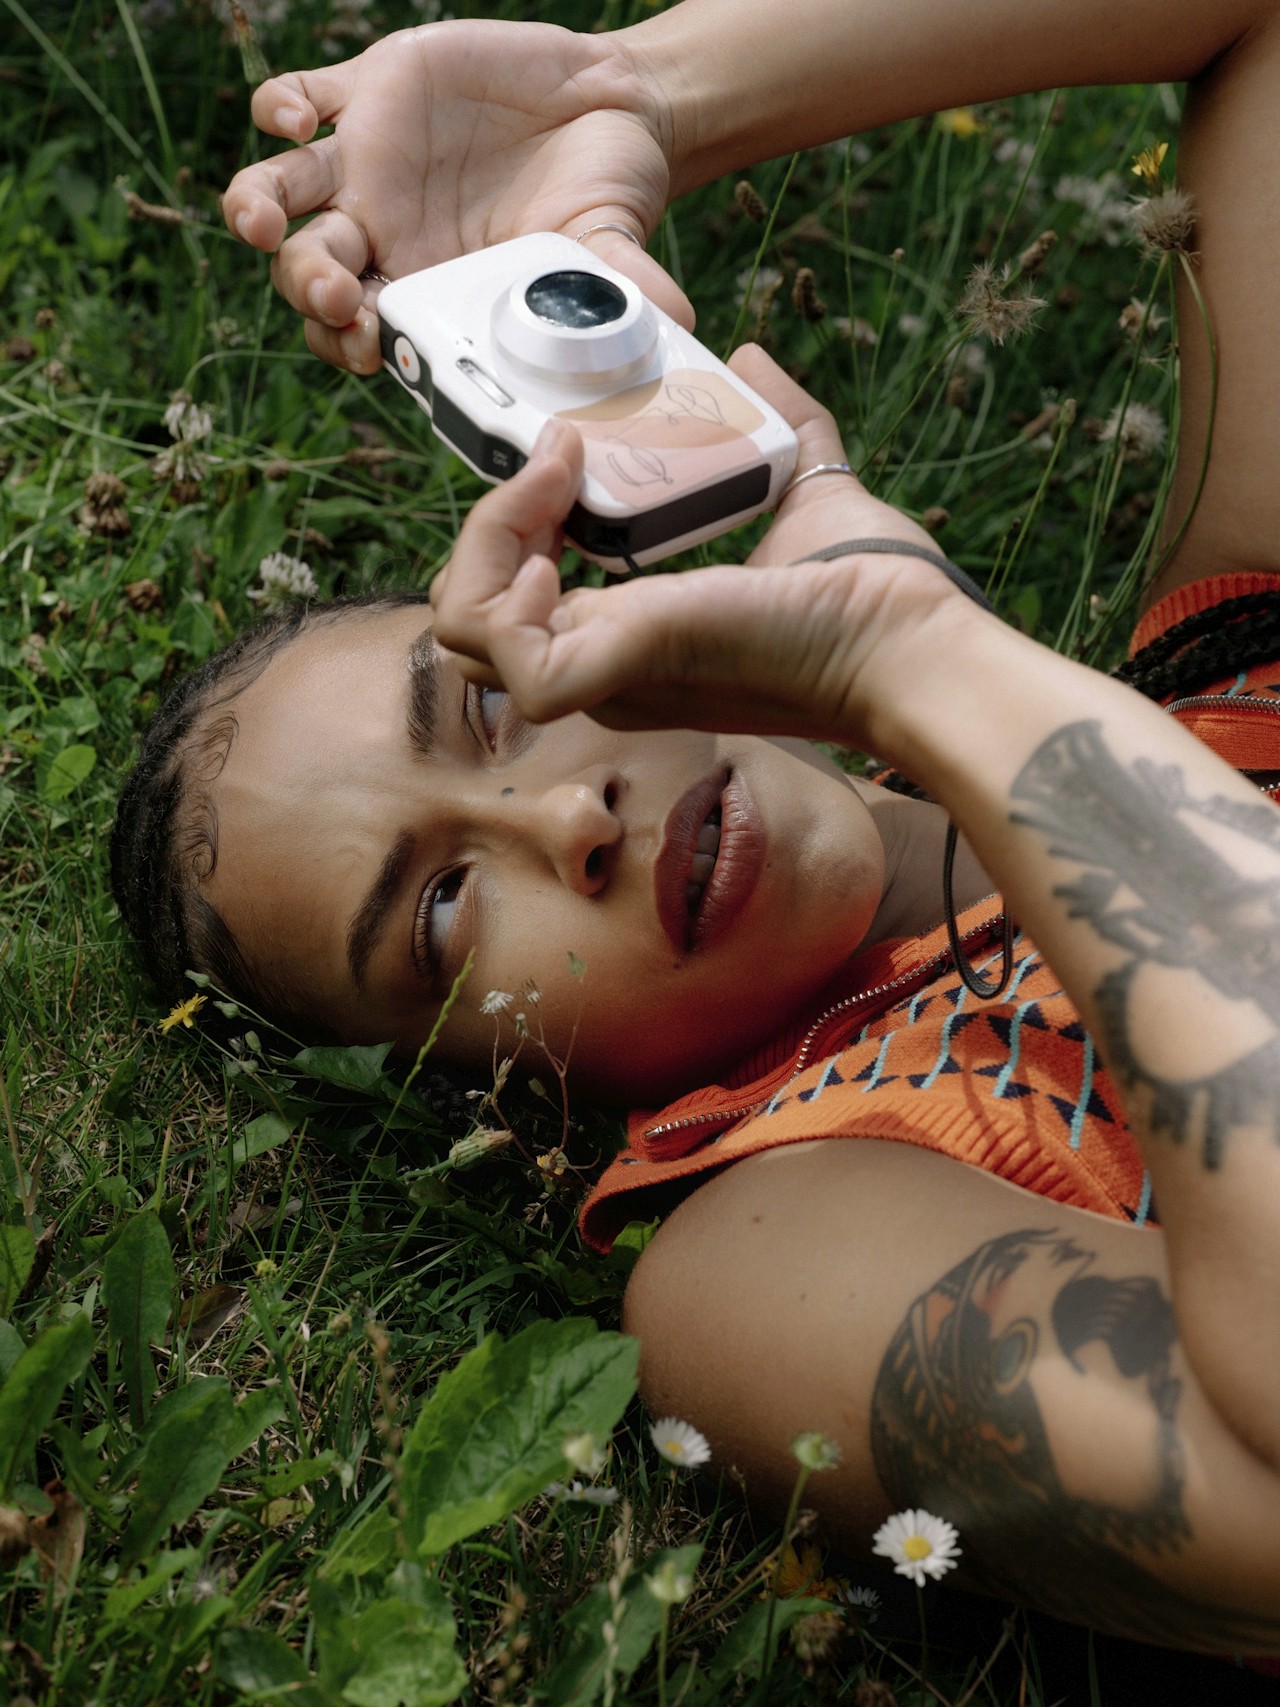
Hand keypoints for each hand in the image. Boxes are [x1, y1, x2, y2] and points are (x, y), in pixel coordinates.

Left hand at [221, 21, 689, 372]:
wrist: (607, 106)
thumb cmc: (605, 193)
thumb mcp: (610, 245)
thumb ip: (619, 291)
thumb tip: (672, 326)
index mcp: (426, 287)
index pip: (362, 331)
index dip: (350, 344)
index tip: (368, 347)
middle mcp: (381, 234)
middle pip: (308, 270)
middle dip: (309, 287)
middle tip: (336, 292)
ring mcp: (364, 163)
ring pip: (281, 195)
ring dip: (255, 212)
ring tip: (253, 221)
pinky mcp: (365, 90)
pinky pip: (297, 101)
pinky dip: (280, 109)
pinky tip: (296, 119)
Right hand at [430, 346, 984, 751]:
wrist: (913, 637)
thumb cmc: (875, 591)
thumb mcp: (805, 487)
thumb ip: (777, 421)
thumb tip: (749, 356)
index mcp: (628, 630)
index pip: (513, 594)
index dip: (512, 521)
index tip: (566, 448)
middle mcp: (601, 662)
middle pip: (465, 616)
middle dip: (482, 526)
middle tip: (560, 460)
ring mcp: (604, 673)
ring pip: (460, 632)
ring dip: (485, 543)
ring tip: (558, 483)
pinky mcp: (620, 669)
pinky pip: (510, 660)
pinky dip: (508, 593)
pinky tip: (558, 551)